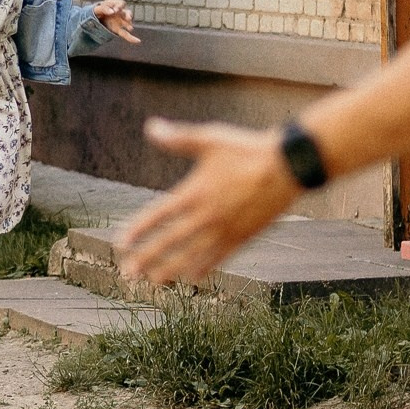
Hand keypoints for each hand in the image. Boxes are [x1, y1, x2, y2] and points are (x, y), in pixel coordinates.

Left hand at [92, 0, 139, 41]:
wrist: (95, 18)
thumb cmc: (98, 11)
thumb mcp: (97, 9)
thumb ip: (104, 8)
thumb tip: (112, 12)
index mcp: (115, 5)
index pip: (121, 4)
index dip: (119, 6)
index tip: (115, 10)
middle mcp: (120, 13)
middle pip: (127, 13)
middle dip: (128, 15)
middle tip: (127, 18)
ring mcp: (120, 22)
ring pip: (127, 23)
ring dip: (129, 25)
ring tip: (130, 28)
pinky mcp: (117, 30)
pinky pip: (126, 34)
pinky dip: (131, 38)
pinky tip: (137, 41)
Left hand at [117, 119, 295, 283]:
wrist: (288, 167)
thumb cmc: (247, 149)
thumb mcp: (210, 138)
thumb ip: (178, 138)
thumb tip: (150, 127)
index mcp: (195, 192)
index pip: (158, 216)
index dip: (138, 230)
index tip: (121, 243)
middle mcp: (206, 216)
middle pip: (170, 242)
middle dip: (147, 258)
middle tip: (128, 273)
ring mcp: (225, 229)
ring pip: (191, 255)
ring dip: (170, 269)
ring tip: (154, 281)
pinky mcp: (243, 236)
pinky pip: (218, 257)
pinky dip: (203, 267)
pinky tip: (193, 277)